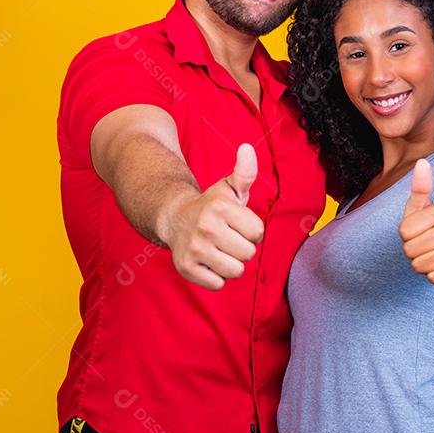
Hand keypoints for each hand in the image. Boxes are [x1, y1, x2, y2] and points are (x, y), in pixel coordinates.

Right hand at [161, 144, 264, 290]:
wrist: (175, 218)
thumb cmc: (211, 206)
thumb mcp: (229, 188)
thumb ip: (244, 172)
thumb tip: (248, 148)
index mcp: (220, 208)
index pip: (258, 233)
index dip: (251, 230)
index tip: (237, 224)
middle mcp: (206, 227)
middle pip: (248, 253)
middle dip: (241, 247)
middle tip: (227, 237)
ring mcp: (194, 249)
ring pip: (235, 271)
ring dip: (230, 263)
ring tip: (218, 250)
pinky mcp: (186, 268)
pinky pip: (218, 284)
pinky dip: (216, 277)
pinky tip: (207, 261)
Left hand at [398, 159, 433, 284]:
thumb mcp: (424, 206)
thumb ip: (420, 186)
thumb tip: (422, 162)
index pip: (404, 231)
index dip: (407, 235)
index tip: (420, 231)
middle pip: (409, 250)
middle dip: (414, 250)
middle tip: (427, 245)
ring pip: (419, 265)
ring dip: (423, 263)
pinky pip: (432, 278)